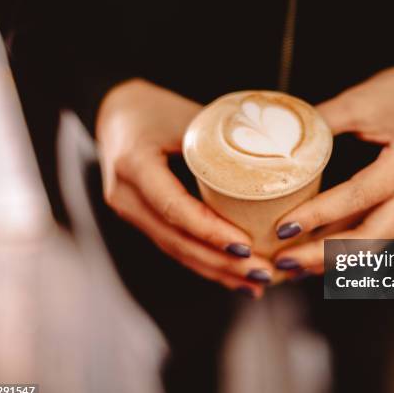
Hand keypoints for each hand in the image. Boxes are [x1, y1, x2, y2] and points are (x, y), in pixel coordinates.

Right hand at [96, 79, 274, 296]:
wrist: (117, 113)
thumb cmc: (155, 109)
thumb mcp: (187, 117)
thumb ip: (222, 143)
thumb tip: (276, 164)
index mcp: (134, 164)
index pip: (174, 207)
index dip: (210, 231)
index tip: (245, 245)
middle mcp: (126, 196)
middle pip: (176, 240)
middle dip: (221, 262)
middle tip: (262, 273)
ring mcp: (130, 212)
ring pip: (176, 251)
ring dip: (216, 271)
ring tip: (255, 283)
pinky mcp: (142, 221)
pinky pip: (174, 246)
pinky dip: (204, 262)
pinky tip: (231, 276)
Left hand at [274, 37, 393, 274]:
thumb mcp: (361, 100)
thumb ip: (320, 123)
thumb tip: (275, 145)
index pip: (359, 197)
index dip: (319, 216)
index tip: (283, 228)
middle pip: (372, 238)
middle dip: (324, 255)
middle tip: (283, 261)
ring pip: (374, 243)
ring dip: (332, 258)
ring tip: (292, 265)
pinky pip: (375, 232)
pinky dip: (344, 246)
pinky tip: (314, 251)